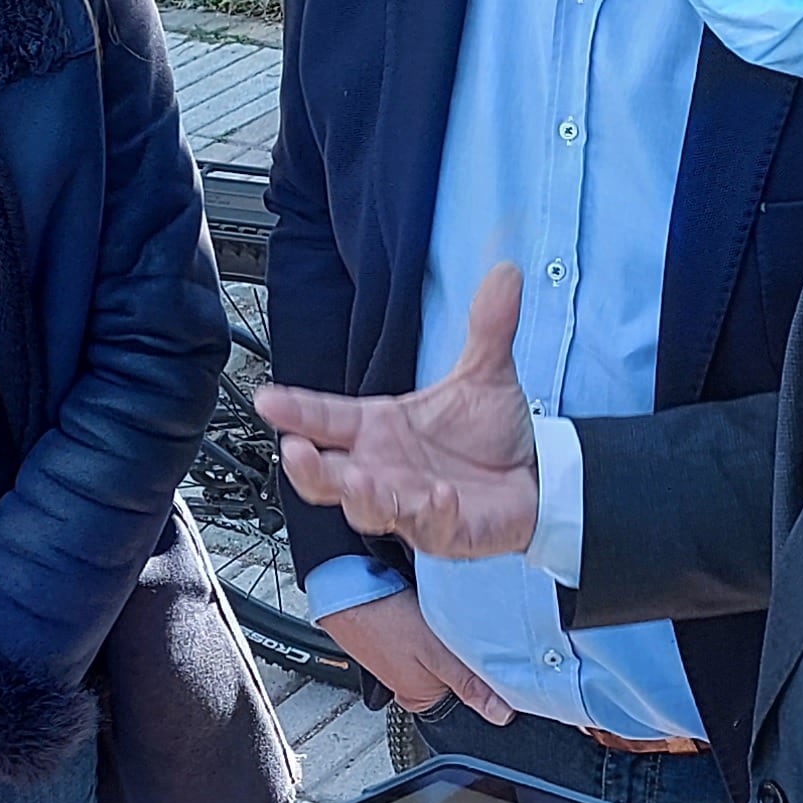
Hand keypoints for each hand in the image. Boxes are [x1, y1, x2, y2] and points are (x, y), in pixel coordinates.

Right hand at [255, 266, 543, 562]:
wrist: (536, 478)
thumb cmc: (489, 434)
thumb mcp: (485, 374)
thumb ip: (488, 326)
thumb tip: (505, 271)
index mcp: (380, 429)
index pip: (327, 418)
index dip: (296, 409)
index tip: (267, 398)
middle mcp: (384, 469)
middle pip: (327, 476)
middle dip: (308, 468)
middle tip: (294, 452)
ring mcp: (410, 503)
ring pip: (368, 508)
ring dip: (361, 496)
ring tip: (360, 480)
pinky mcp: (446, 531)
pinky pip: (431, 528)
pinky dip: (432, 514)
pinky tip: (439, 497)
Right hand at [314, 587, 513, 724]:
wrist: (346, 586)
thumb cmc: (383, 620)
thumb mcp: (436, 653)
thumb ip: (469, 682)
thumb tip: (500, 714)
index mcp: (423, 698)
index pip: (472, 692)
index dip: (487, 670)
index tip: (493, 648)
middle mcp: (413, 685)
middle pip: (459, 671)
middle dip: (468, 650)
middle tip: (460, 627)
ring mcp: (404, 662)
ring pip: (445, 652)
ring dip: (450, 634)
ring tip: (441, 616)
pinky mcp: (399, 640)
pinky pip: (428, 636)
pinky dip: (434, 622)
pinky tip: (428, 610)